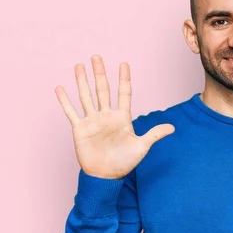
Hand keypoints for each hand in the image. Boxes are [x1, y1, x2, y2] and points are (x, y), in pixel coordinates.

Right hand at [55, 55, 174, 178]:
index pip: (123, 93)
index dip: (124, 79)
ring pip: (86, 96)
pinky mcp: (80, 129)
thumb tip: (172, 128)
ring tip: (79, 66)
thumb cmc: (124, 162)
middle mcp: (106, 116)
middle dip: (99, 73)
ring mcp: (92, 121)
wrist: (106, 176)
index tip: (124, 64)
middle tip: (96, 57)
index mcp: (122, 117)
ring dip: (82, 81)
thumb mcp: (141, 146)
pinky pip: (71, 112)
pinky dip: (65, 100)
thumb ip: (154, 134)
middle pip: (102, 89)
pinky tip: (60, 88)